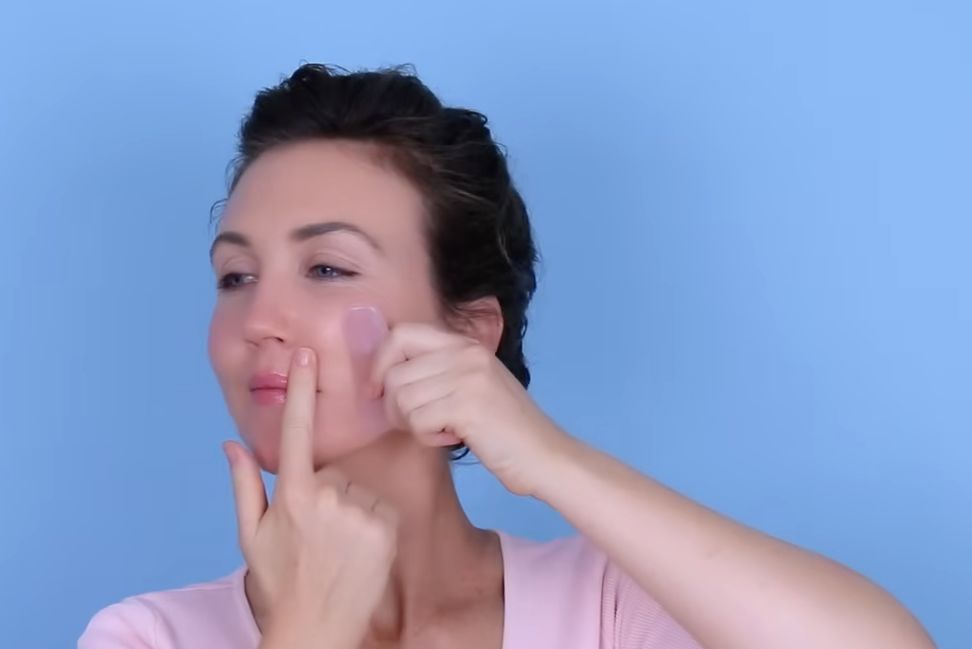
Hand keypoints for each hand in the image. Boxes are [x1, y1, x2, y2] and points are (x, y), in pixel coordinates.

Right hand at [223, 347, 396, 648]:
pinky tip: (359, 550)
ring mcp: (358, 512)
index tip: (307, 354)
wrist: (315, 627)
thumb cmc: (279, 581)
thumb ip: (244, 485)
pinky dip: (373, 523)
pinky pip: (381, 508)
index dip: (301, 390)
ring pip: (360, 489)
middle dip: (329, 492)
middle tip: (318, 533)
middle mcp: (326, 498)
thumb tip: (230, 444)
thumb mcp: (252, 535)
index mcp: (292, 495)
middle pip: (335, 471)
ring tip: (339, 546)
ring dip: (352, 510)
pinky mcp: (385, 527)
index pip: (295, 431)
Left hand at [369, 323, 570, 496]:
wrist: (546, 455)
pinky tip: (451, 439)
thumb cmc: (505, 428)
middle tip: (421, 422)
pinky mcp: (468, 406)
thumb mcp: (474, 384)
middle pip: (394, 373)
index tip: (380, 391)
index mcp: (465, 344)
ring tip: (441, 430)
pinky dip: (427, 437)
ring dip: (413, 424)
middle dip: (395, 407)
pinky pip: (418, 421)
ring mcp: (468, 377)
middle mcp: (466, 353)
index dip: (380, 363)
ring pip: (401, 399)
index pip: (401, 333)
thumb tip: (385, 373)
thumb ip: (440, 370)